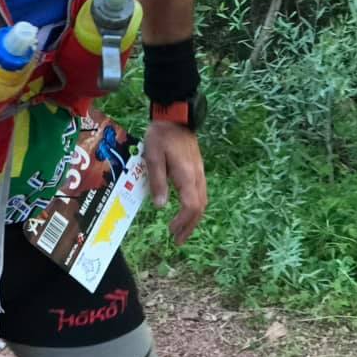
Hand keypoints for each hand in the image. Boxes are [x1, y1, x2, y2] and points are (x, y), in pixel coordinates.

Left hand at [142, 121, 206, 244]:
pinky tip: (186, 210)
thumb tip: (161, 206)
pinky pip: (201, 193)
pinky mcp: (197, 169)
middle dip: (190, 226)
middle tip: (178, 240)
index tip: (171, 231)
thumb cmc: (161, 136)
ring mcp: (199, 172)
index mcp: (186, 175)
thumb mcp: (153, 157)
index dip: (183, 222)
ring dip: (193, 219)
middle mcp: (197, 176)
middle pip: (200, 208)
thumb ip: (157, 181)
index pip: (191, 206)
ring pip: (202, 201)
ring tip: (182, 230)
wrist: (175, 117)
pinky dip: (195, 207)